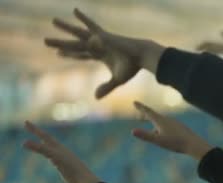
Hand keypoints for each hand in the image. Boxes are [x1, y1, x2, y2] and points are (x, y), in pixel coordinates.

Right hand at [22, 121, 100, 182]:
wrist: (84, 180)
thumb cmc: (70, 167)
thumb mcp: (54, 156)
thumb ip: (40, 149)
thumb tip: (23, 143)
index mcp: (59, 147)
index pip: (44, 135)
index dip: (35, 129)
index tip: (26, 122)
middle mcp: (61, 151)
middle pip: (47, 139)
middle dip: (37, 133)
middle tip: (28, 126)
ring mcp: (62, 159)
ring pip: (51, 149)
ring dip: (44, 143)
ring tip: (40, 140)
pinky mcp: (64, 168)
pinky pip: (54, 159)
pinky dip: (50, 156)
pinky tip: (51, 158)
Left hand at [44, 8, 164, 98]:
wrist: (142, 56)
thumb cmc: (133, 67)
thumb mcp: (118, 80)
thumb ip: (106, 87)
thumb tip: (95, 98)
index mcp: (101, 55)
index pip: (82, 54)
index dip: (71, 54)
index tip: (59, 54)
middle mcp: (97, 45)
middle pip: (75, 44)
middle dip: (61, 43)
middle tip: (45, 41)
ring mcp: (99, 40)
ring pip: (78, 34)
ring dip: (65, 28)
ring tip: (52, 21)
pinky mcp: (103, 36)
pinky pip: (91, 26)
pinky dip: (84, 18)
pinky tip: (75, 10)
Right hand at [132, 102, 213, 160]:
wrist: (194, 144)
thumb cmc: (176, 143)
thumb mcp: (159, 140)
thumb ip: (146, 136)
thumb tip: (132, 131)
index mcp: (161, 121)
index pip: (148, 112)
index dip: (140, 107)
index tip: (135, 102)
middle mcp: (168, 120)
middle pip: (155, 116)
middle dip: (147, 115)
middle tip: (141, 112)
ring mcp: (175, 123)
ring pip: (162, 123)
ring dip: (156, 125)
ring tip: (153, 131)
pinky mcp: (181, 128)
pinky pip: (169, 127)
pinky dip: (164, 129)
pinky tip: (168, 137)